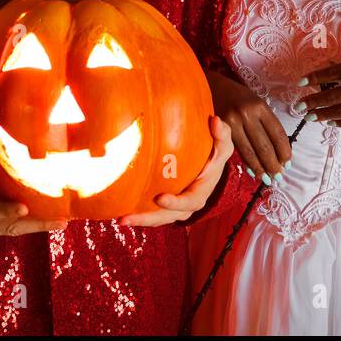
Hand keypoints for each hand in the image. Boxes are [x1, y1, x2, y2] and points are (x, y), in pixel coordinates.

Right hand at [0, 119, 67, 236]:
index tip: (23, 206)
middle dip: (32, 224)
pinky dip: (39, 224)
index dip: (1, 210)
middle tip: (57, 220)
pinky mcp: (0, 225)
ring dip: (41, 227)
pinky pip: (21, 226)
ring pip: (17, 230)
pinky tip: (60, 218)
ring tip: (63, 222)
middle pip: (7, 227)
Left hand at [119, 117, 234, 226]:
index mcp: (200, 193)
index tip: (160, 197)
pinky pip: (150, 211)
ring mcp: (174, 207)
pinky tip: (117, 209)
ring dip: (138, 219)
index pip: (189, 202)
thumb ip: (222, 134)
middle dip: (147, 218)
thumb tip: (214, 121)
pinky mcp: (163, 204)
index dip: (176, 203)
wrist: (208, 164)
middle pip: (167, 216)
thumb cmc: (215, 154)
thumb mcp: (223, 144)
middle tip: (126, 218)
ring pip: (156, 218)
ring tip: (119, 219)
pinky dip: (136, 212)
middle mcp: (186, 205)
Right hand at [208, 71, 289, 183]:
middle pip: (264, 146)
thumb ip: (265, 123)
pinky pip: (237, 150)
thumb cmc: (237, 97)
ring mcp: (232, 122)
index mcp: (260, 106)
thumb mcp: (255, 103)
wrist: (211, 87)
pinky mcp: (220, 130)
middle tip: (279, 176)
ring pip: (250, 152)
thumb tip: (278, 151)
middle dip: (273, 164)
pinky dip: (247, 163)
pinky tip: (253, 171)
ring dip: (261, 168)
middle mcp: (247, 114)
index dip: (284, 150)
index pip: (277, 133)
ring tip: (268, 178)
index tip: (288, 163)